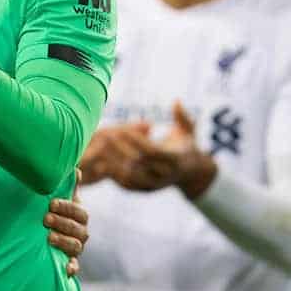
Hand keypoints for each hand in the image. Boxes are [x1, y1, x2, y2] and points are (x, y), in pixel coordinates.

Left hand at [45, 178, 88, 276]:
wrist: (46, 232)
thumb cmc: (52, 211)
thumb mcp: (59, 198)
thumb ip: (66, 186)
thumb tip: (74, 169)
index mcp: (79, 216)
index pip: (79, 212)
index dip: (67, 208)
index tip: (51, 203)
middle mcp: (81, 232)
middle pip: (79, 230)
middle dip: (63, 224)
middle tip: (45, 218)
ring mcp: (76, 248)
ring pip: (76, 247)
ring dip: (63, 242)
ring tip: (48, 237)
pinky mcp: (69, 262)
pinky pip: (74, 267)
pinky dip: (71, 268)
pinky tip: (65, 269)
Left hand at [83, 103, 216, 197]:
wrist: (191, 174)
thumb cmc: (185, 145)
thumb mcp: (187, 131)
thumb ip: (182, 117)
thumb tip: (176, 101)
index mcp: (175, 159)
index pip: (153, 151)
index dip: (137, 140)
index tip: (123, 129)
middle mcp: (165, 175)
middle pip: (138, 164)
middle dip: (120, 149)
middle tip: (105, 136)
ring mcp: (155, 185)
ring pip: (130, 176)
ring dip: (113, 162)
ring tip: (100, 148)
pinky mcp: (144, 190)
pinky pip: (126, 184)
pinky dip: (113, 174)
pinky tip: (102, 161)